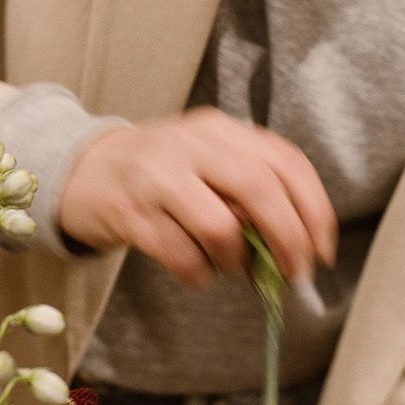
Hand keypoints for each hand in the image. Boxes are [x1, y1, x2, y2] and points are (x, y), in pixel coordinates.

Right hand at [57, 108, 336, 287]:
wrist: (83, 170)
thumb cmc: (162, 174)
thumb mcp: (207, 162)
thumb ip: (250, 189)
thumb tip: (297, 245)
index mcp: (221, 130)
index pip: (285, 162)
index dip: (313, 210)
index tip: (321, 251)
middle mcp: (192, 145)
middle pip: (260, 189)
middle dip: (287, 239)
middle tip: (293, 273)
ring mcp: (158, 177)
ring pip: (220, 227)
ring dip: (236, 261)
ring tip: (231, 267)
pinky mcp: (130, 212)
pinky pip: (180, 255)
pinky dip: (198, 274)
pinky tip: (197, 272)